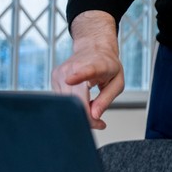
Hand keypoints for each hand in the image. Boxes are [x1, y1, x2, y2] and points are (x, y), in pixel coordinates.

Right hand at [51, 11, 123, 128]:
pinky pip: (62, 100)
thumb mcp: (117, 83)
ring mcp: (62, 72)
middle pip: (75, 99)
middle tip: (99, 123)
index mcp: (95, 65)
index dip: (78, 76)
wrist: (95, 49)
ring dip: (79, 112)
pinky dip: (72, 106)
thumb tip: (95, 116)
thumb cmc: (108, 66)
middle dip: (87, 116)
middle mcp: (75, 67)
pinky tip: (82, 99)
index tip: (70, 80)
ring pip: (67, 103)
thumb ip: (106, 99)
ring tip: (92, 106)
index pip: (86, 71)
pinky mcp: (55, 77)